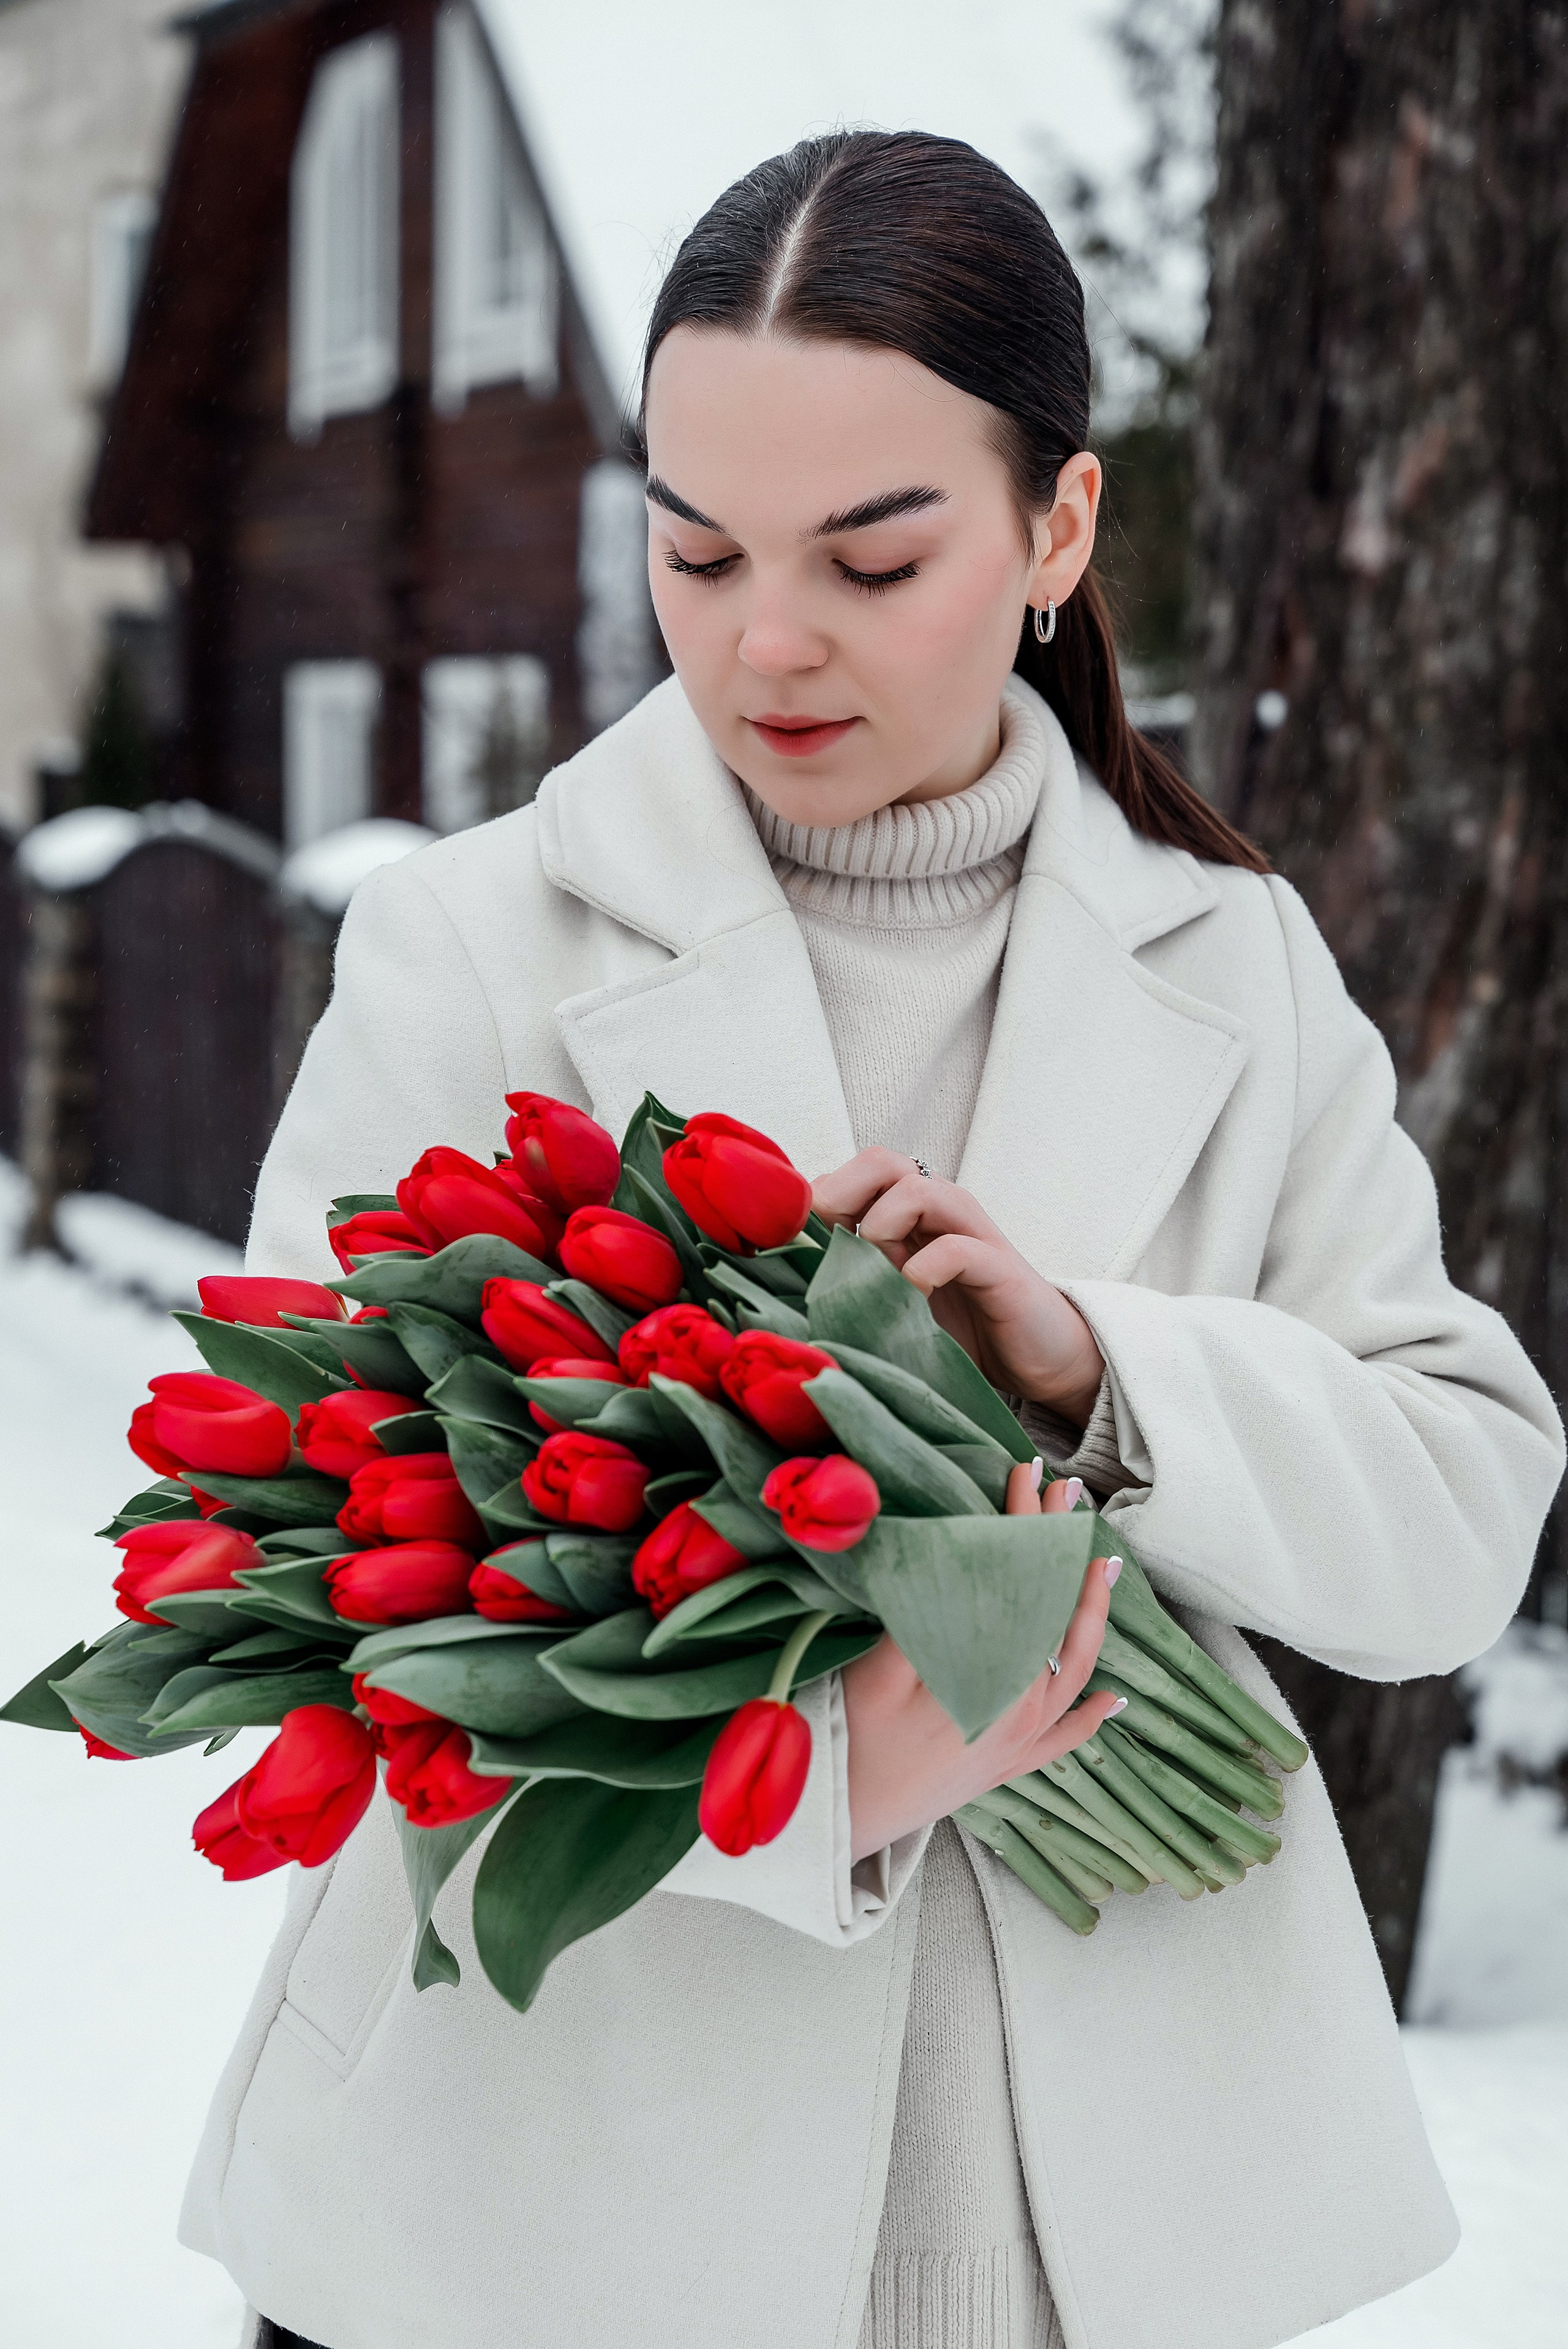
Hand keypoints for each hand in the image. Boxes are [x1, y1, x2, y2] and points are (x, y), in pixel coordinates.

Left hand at [812, 1150, 1104, 1425]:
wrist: (1040, 1359)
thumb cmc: (960, 1328)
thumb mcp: (892, 1301)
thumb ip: (852, 1281)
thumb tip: (783, 1283)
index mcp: (907, 1215)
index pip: (851, 1175)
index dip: (814, 1202)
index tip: (793, 1247)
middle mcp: (938, 1211)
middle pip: (882, 1160)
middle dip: (841, 1194)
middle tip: (828, 1247)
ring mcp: (970, 1233)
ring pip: (918, 1188)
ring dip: (881, 1227)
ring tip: (874, 1274)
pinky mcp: (998, 1267)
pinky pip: (955, 1248)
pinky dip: (923, 1271)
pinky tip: (913, 1299)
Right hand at [841, 1466, 1122, 1863]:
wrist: (828, 1821)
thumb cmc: (844, 1742)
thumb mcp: (876, 1670)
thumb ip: (924, 1619)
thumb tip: (955, 1560)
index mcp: (993, 1683)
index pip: (1023, 1586)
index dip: (1025, 1525)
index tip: (1027, 1475)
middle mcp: (1019, 1714)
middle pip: (1055, 1619)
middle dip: (1063, 1552)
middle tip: (1067, 1495)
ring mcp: (1016, 1745)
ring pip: (1073, 1673)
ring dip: (1089, 1617)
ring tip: (1102, 1568)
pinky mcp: (1003, 1770)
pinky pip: (1061, 1742)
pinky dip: (1090, 1717)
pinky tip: (1112, 1699)